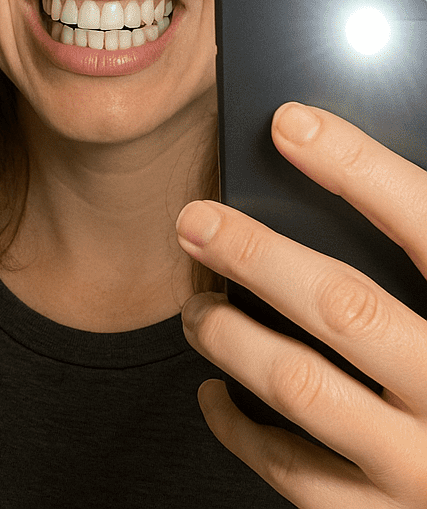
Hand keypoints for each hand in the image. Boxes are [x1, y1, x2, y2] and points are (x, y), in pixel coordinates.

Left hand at [176, 102, 426, 506]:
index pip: (426, 227)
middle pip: (343, 307)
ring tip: (196, 307)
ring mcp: (424, 469)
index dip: (356, 167)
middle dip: (255, 254)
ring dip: (229, 334)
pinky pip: (294, 474)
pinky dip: (238, 428)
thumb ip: (424, 253)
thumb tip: (351, 171)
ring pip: (300, 385)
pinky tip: (215, 390)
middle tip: (195, 219)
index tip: (289, 123)